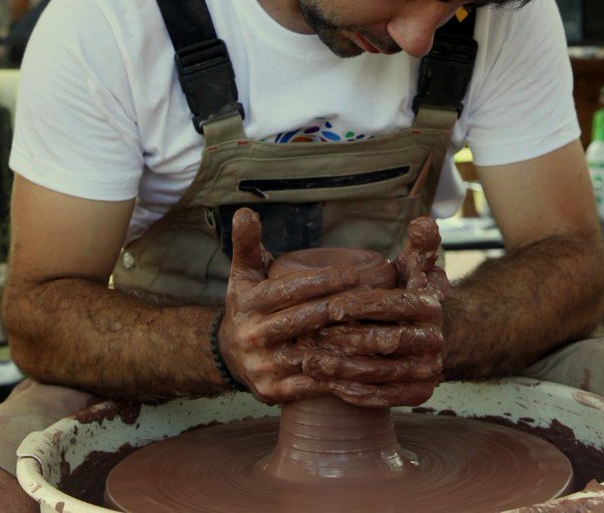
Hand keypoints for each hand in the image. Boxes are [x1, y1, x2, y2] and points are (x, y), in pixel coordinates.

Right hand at [218, 208, 363, 402]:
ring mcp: (262, 366)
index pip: (289, 290)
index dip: (322, 281)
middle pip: (302, 321)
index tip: (353, 273)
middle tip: (372, 299)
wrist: (227, 354)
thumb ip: (247, 243)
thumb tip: (246, 211)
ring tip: (375, 332)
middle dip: (338, 309)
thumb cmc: (248, 305)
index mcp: (248, 304)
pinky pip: (311, 384)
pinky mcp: (271, 392)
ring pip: (310, 354)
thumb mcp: (244, 274)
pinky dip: (338, 375)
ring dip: (343, 345)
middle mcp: (252, 336)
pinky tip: (364, 363)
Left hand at [297, 217, 448, 407]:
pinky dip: (358, 393)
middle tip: (311, 337)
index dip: (361, 306)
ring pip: (382, 372)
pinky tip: (332, 387)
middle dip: (346, 339)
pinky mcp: (420, 394)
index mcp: (431, 306)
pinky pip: (386, 398)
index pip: (394, 305)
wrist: (429, 339)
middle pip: (385, 341)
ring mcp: (429, 370)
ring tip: (310, 363)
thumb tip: (423, 221)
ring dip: (344, 369)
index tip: (331, 306)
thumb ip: (418, 245)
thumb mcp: (415, 268)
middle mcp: (435, 340)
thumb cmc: (408, 296)